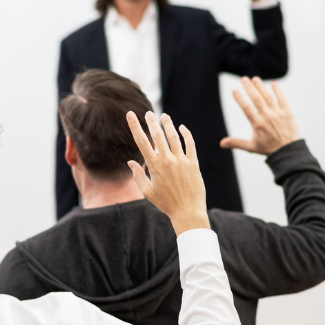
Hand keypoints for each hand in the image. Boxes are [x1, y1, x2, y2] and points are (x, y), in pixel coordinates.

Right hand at [126, 111, 209, 234]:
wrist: (188, 212)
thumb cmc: (166, 203)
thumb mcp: (147, 192)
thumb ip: (138, 175)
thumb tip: (131, 162)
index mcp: (154, 166)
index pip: (142, 142)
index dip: (135, 126)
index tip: (130, 114)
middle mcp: (168, 160)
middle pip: (158, 135)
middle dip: (152, 122)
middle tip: (148, 113)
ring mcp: (182, 161)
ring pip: (174, 137)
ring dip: (168, 124)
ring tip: (164, 116)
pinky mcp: (193, 164)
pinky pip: (190, 144)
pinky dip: (186, 134)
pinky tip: (182, 128)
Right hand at [220, 77, 299, 154]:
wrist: (287, 151)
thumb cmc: (267, 148)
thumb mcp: (250, 147)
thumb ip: (236, 143)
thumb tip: (221, 143)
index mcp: (257, 124)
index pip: (246, 108)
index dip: (240, 98)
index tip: (234, 90)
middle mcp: (267, 116)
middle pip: (257, 98)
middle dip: (249, 87)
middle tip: (244, 79)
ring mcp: (277, 113)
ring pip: (268, 96)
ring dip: (261, 86)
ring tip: (255, 79)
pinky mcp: (287, 112)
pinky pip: (282, 99)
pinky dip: (277, 90)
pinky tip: (273, 83)